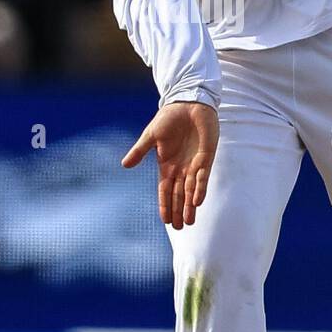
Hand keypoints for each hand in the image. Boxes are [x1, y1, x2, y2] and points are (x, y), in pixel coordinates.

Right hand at [122, 101, 218, 229]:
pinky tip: (197, 201)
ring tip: (189, 222)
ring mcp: (194, 164)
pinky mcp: (206, 157)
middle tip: (179, 228)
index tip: (165, 221)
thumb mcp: (151, 136)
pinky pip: (202, 177)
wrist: (188, 103)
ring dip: (189, 206)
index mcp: (167, 165)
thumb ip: (140, 151)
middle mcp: (181, 168)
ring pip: (191, 190)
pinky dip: (200, 189)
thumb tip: (124, 165)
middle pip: (178, 195)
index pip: (165, 190)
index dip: (165, 205)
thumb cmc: (169, 118)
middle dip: (178, 211)